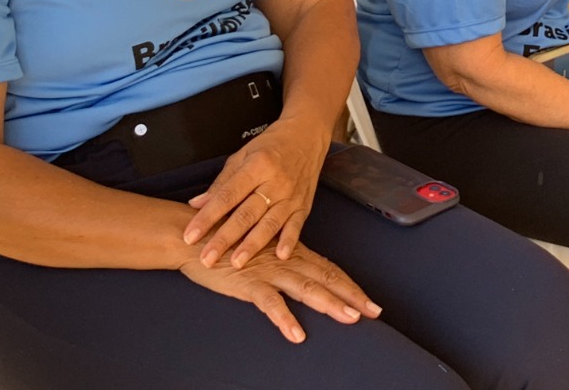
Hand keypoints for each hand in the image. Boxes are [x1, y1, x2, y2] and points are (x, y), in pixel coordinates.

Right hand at [180, 240, 379, 343]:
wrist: (195, 235)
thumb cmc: (228, 241)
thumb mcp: (263, 250)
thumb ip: (283, 261)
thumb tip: (304, 277)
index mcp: (293, 252)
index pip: (330, 270)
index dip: (351, 286)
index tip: (371, 303)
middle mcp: (286, 260)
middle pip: (327, 278)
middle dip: (352, 296)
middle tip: (374, 311)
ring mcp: (269, 272)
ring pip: (306, 288)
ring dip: (329, 304)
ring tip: (349, 318)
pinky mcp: (248, 283)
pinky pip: (270, 303)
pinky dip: (284, 319)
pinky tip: (297, 333)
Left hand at [185, 119, 328, 268]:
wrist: (308, 134)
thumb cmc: (272, 144)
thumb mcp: (243, 155)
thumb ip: (222, 182)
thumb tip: (197, 204)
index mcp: (257, 166)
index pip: (227, 196)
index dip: (207, 217)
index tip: (190, 236)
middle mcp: (275, 181)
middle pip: (246, 214)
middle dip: (225, 238)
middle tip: (206, 258)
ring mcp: (291, 195)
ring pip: (269, 223)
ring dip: (252, 245)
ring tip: (236, 263)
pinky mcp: (305, 204)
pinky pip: (296, 225)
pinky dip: (289, 240)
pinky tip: (280, 255)